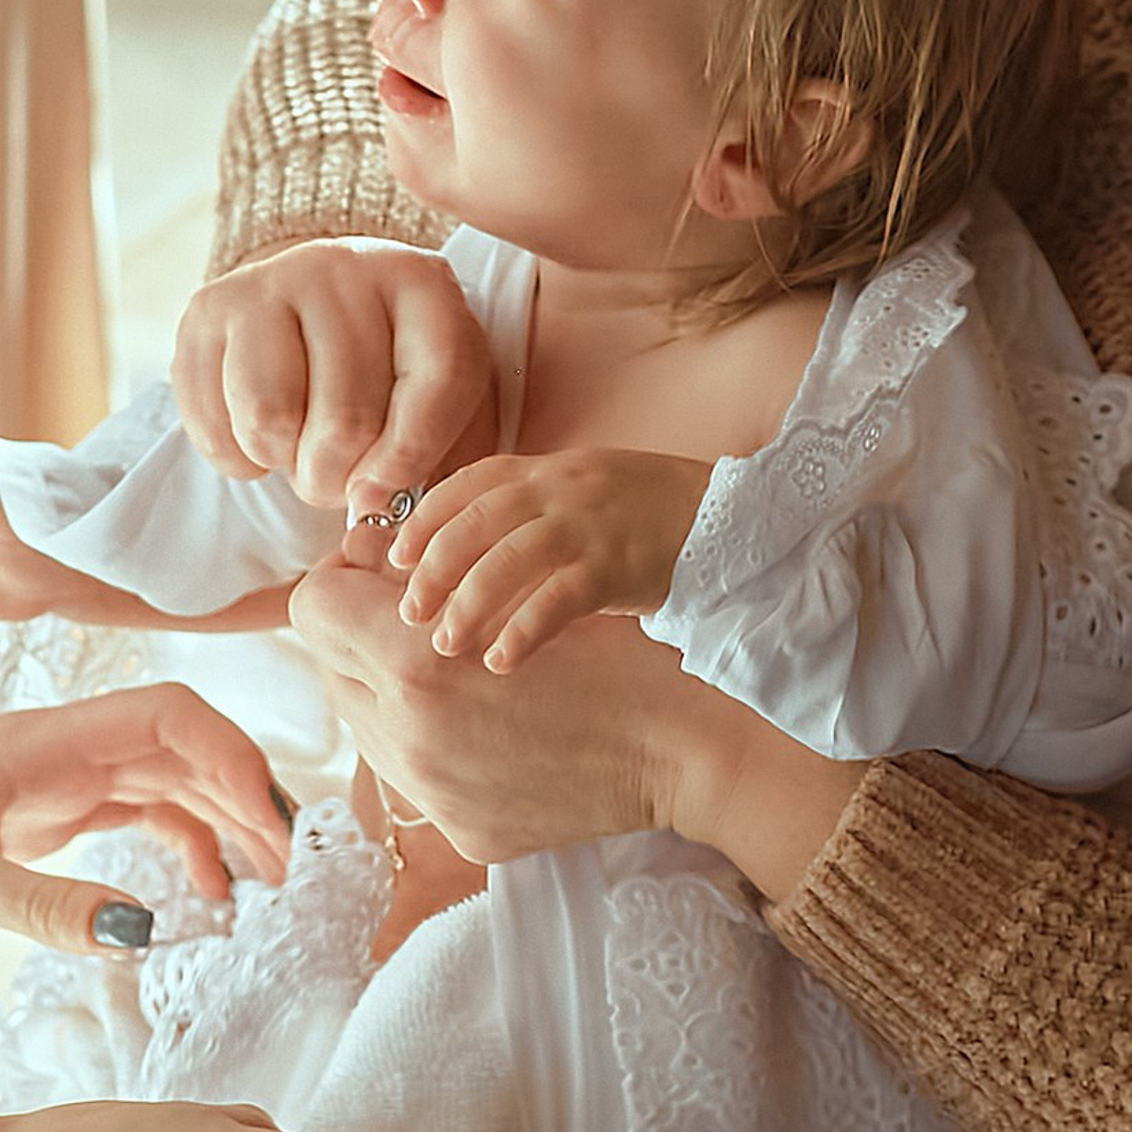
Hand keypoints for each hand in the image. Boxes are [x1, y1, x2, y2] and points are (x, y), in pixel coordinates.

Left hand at [0, 684, 294, 944]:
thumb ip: (43, 905)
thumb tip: (146, 931)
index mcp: (45, 742)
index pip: (174, 718)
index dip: (236, 762)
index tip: (268, 836)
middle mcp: (61, 749)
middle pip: (187, 749)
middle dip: (247, 800)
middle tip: (285, 878)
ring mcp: (53, 780)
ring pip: (167, 783)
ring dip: (219, 827)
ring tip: (255, 894)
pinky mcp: (39, 814)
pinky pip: (132, 816)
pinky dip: (176, 849)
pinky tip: (194, 899)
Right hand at [175, 239, 489, 510]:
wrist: (317, 305)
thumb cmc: (394, 369)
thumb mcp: (447, 400)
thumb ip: (441, 459)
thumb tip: (373, 509)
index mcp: (422, 283)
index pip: (436, 381)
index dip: (413, 458)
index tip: (386, 491)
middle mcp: (344, 267)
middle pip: (346, 419)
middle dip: (341, 479)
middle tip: (339, 479)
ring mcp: (269, 282)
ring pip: (270, 421)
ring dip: (287, 465)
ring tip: (302, 453)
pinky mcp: (208, 309)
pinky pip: (216, 422)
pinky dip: (240, 459)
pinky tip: (264, 439)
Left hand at [292, 553, 694, 857]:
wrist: (685, 752)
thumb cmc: (613, 655)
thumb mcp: (519, 592)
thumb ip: (429, 581)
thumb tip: (363, 561)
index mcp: (417, 667)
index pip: (315, 607)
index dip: (341, 577)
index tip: (375, 570)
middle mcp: (409, 739)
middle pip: (330, 666)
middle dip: (360, 633)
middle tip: (410, 615)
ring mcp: (432, 796)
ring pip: (363, 724)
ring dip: (387, 689)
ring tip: (449, 670)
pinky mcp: (461, 832)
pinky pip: (409, 773)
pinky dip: (428, 740)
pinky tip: (479, 723)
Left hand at [387, 448, 710, 668]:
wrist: (737, 522)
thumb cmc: (656, 518)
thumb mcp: (587, 498)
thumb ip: (533, 513)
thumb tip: (466, 551)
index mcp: (550, 470)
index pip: (468, 484)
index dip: (424, 519)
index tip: (394, 557)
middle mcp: (563, 489)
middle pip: (474, 521)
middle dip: (431, 568)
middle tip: (406, 613)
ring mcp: (591, 524)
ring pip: (507, 558)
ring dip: (467, 602)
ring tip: (445, 644)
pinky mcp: (620, 565)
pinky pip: (559, 598)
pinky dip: (524, 630)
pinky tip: (503, 661)